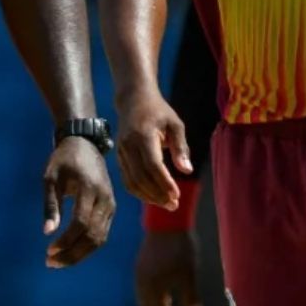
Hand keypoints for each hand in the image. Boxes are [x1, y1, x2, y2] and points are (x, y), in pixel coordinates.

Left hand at [43, 136, 114, 267]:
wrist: (85, 145)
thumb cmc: (63, 160)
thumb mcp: (50, 178)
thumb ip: (50, 205)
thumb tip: (48, 232)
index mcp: (89, 189)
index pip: (81, 223)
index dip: (66, 240)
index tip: (48, 251)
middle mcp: (104, 199)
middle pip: (93, 236)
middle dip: (72, 253)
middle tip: (50, 263)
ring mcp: (110, 205)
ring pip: (100, 238)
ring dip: (79, 254)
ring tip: (58, 261)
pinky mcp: (111, 209)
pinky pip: (102, 233)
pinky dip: (87, 246)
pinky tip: (70, 251)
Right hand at [114, 86, 192, 208]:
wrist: (133, 100)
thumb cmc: (159, 112)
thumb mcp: (175, 124)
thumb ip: (181, 147)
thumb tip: (186, 171)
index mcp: (143, 135)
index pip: (152, 164)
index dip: (164, 182)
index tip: (177, 195)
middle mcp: (128, 145)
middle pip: (141, 177)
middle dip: (158, 194)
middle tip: (174, 205)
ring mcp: (121, 152)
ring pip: (132, 181)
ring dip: (149, 196)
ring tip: (166, 204)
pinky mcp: (119, 157)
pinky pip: (127, 179)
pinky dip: (139, 192)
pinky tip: (153, 197)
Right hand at [134, 232, 201, 305]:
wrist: (167, 222)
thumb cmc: (181, 249)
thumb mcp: (189, 274)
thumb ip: (190, 297)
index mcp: (152, 288)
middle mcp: (142, 284)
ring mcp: (140, 275)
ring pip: (146, 302)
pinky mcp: (142, 268)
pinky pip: (146, 292)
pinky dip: (156, 300)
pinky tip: (168, 298)